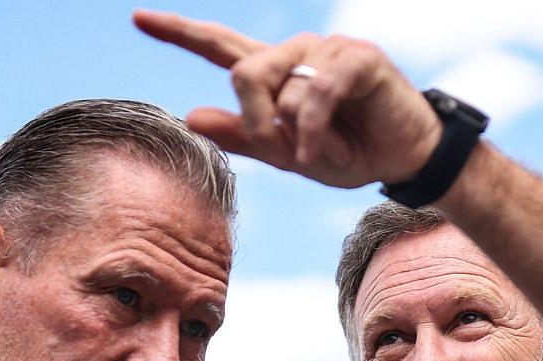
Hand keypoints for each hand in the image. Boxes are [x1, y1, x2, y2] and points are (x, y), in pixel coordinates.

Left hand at [134, 10, 441, 188]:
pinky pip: (315, 91)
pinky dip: (313, 131)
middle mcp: (297, 52)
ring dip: (293, 133)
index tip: (139, 18)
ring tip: (316, 156)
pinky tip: (323, 153)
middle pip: (243, 70)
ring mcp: (328, 49)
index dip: (179, 31)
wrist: (403, 160)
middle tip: (281, 152)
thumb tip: (190, 114)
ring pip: (279, 84)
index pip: (219, 45)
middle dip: (254, 119)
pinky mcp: (357, 57)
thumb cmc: (348, 154)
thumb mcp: (287, 155)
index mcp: (275, 72)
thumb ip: (243, 136)